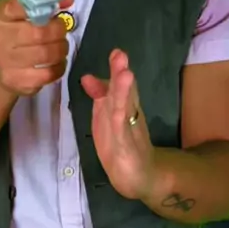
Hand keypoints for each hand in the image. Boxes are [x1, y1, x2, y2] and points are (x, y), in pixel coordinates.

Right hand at [0, 0, 73, 96]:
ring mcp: (7, 62)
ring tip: (61, 45)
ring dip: (61, 48)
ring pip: (46, 54)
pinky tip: (58, 61)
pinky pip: (48, 74)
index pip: (20, 7)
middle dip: (58, 31)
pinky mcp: (17, 81)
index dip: (43, 5)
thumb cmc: (13, 33)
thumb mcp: (21, 12)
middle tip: (61, 30)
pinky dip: (59, 66)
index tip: (56, 7)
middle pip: (40, 33)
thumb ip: (42, 2)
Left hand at [81, 49, 154, 199]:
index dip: (117, 69)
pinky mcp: (126, 150)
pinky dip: (120, 123)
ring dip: (124, 93)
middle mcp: (128, 115)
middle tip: (120, 55)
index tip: (116, 52)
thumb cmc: (122, 143)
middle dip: (120, 74)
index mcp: (122, 106)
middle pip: (124, 93)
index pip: (120, 85)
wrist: (141, 175)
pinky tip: (118, 113)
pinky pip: (122, 135)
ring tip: (126, 75)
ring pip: (124, 110)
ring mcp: (128, 132)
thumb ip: (100, 97)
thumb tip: (87, 76)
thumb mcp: (107, 117)